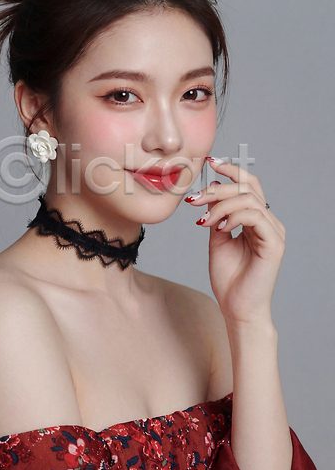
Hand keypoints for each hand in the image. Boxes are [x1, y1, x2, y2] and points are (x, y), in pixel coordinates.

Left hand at [185, 157, 285, 326]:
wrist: (236, 308)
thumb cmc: (229, 278)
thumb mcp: (217, 239)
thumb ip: (217, 216)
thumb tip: (210, 193)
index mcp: (257, 220)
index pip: (248, 185)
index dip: (231, 170)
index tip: (210, 161)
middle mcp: (268, 222)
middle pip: (248, 187)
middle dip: (218, 188)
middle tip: (195, 198)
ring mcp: (273, 231)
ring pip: (249, 199)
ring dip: (221, 204)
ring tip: (203, 219)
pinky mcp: (275, 242)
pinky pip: (254, 215)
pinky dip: (233, 216)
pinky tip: (218, 228)